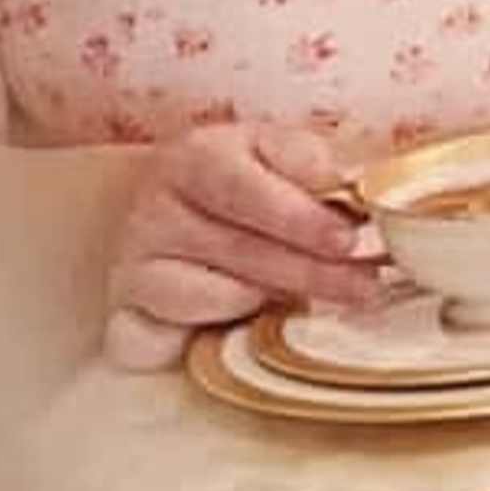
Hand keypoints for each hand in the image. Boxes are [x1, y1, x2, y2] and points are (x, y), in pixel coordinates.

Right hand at [105, 119, 386, 365]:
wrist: (183, 215)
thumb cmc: (250, 184)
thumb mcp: (280, 157)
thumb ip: (313, 167)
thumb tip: (354, 187)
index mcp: (195, 155)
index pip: (246, 189)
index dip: (300, 217)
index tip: (348, 239)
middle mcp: (153, 206)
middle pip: (237, 246)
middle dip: (309, 269)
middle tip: (363, 285)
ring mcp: (132, 263)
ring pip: (215, 292)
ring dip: (277, 298)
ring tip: (330, 296)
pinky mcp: (125, 314)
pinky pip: (170, 335)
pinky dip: (214, 330)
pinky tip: (254, 321)